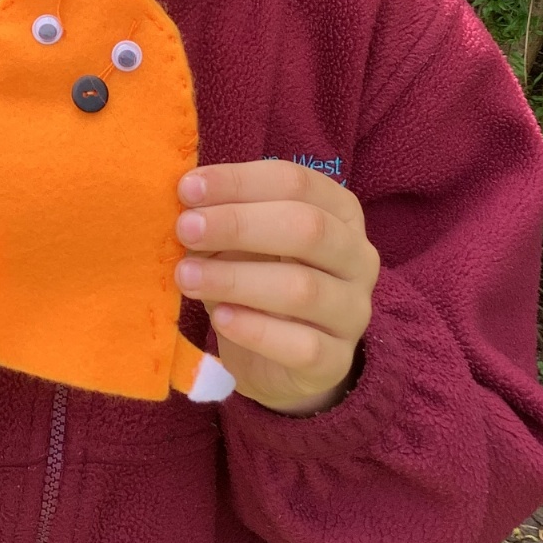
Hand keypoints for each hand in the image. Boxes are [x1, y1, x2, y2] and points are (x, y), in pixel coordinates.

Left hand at [173, 159, 378, 415]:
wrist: (278, 359)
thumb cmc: (258, 279)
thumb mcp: (240, 242)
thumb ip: (220, 219)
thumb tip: (185, 203)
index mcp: (339, 211)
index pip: (297, 182)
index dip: (240, 181)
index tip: (186, 189)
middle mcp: (357, 257)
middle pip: (308, 228)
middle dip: (239, 225)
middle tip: (185, 229)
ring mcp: (353, 311)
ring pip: (303, 288)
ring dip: (235, 278)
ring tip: (186, 276)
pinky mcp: (336, 360)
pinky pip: (301, 344)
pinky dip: (255, 329)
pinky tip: (220, 318)